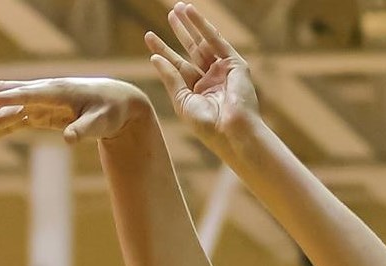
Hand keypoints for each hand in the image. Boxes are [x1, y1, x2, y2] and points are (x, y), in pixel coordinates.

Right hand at [0, 78, 150, 146]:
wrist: (117, 104)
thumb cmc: (111, 110)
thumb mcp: (101, 121)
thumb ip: (84, 128)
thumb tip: (70, 139)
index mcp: (54, 91)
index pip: (23, 94)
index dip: (2, 96)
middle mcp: (39, 95)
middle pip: (0, 93)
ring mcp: (36, 105)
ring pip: (1, 112)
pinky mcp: (38, 116)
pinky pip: (11, 124)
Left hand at [145, 2, 259, 146]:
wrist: (232, 133)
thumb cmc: (208, 126)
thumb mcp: (182, 101)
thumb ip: (170, 78)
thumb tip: (154, 58)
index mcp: (197, 91)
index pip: (177, 65)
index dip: (163, 50)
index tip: (149, 36)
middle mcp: (211, 79)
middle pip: (192, 50)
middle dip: (181, 32)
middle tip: (170, 13)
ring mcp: (224, 71)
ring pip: (205, 42)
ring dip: (192, 25)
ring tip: (179, 8)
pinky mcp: (236, 65)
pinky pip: (217, 41)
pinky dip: (204, 26)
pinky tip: (192, 13)